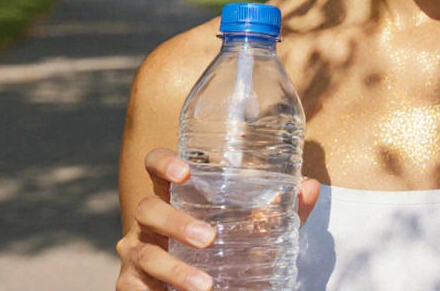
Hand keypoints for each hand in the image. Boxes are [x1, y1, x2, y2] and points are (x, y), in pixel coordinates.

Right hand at [116, 148, 321, 290]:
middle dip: (176, 222)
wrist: (203, 289)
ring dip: (174, 270)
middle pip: (147, 208)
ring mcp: (136, 253)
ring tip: (206, 286)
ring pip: (145, 253)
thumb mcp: (253, 233)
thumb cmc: (223, 251)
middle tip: (209, 238)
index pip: (155, 167)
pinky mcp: (130, 285)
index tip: (185, 171)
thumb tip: (309, 187)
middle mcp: (147, 222)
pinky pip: (133, 288)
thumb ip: (281, 213)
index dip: (163, 162)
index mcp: (172, 197)